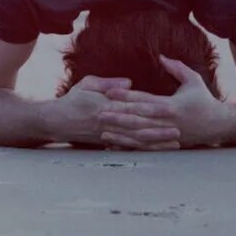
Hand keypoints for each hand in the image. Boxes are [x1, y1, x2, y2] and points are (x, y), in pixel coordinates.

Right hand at [50, 75, 167, 148]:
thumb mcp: (87, 83)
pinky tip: (156, 152)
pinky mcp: (107, 143)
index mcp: (105, 104)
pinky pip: (129, 148)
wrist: (56, 121)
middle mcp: (109, 121)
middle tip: (179, 130)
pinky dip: (144, 150)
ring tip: (173, 143)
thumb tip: (129, 83)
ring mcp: (109, 134)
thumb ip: (108, 83)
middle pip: (139, 126)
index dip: (152, 109)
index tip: (169, 109)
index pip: (133, 107)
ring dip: (156, 143)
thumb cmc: (72, 100)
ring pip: (137, 140)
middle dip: (160, 129)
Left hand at [102, 56, 234, 148]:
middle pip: (139, 120)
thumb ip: (177, 67)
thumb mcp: (193, 80)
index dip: (126, 96)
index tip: (109, 92)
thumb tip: (160, 56)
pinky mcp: (167, 145)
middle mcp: (168, 123)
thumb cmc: (205, 100)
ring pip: (140, 136)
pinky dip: (130, 147)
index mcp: (172, 106)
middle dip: (118, 116)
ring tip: (103, 130)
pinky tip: (116, 145)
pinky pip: (145, 148)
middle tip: (98, 113)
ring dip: (121, 134)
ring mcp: (166, 136)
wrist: (220, 125)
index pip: (144, 100)